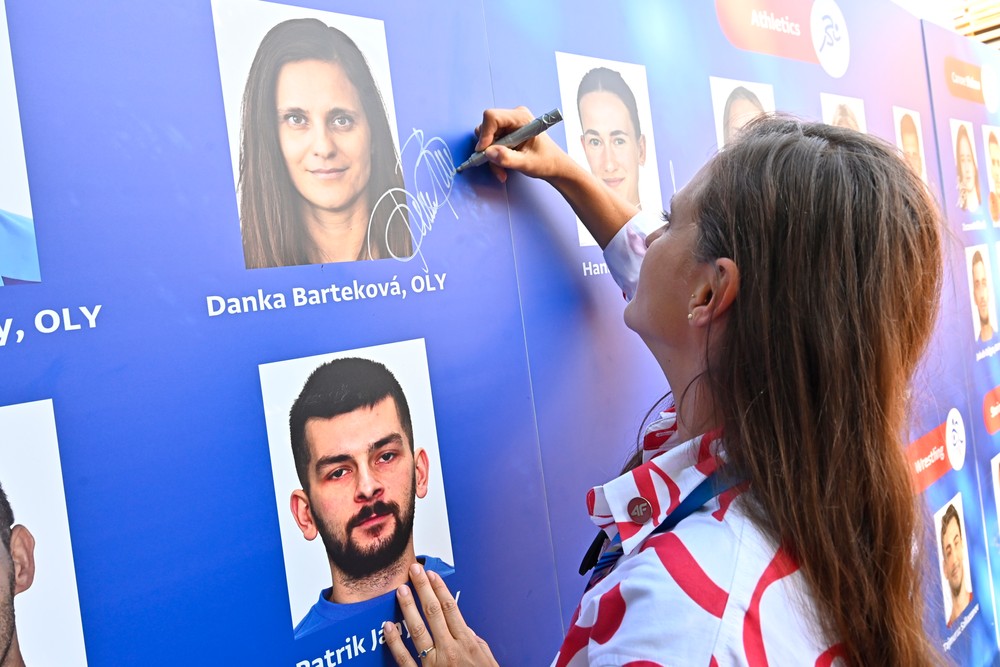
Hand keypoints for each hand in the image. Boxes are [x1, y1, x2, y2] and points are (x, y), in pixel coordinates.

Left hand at [383, 564, 498, 665]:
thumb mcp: (487, 660)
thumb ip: (474, 642)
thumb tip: (463, 627)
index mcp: (467, 643)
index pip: (450, 608)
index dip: (440, 589)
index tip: (432, 575)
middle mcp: (450, 650)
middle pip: (434, 612)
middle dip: (423, 589)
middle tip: (414, 571)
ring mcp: (434, 664)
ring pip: (418, 630)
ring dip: (408, 608)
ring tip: (401, 590)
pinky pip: (404, 658)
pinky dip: (395, 641)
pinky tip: (387, 627)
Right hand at [474, 106, 575, 183]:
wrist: (553, 166)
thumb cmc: (546, 162)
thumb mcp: (527, 163)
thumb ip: (507, 158)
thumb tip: (489, 153)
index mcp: (521, 117)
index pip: (492, 117)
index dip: (485, 133)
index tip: (484, 151)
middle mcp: (513, 117)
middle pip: (486, 128)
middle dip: (488, 149)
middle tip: (497, 166)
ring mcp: (508, 125)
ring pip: (486, 138)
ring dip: (491, 157)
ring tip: (502, 170)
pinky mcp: (505, 134)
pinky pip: (491, 144)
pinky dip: (494, 158)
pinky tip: (503, 167)